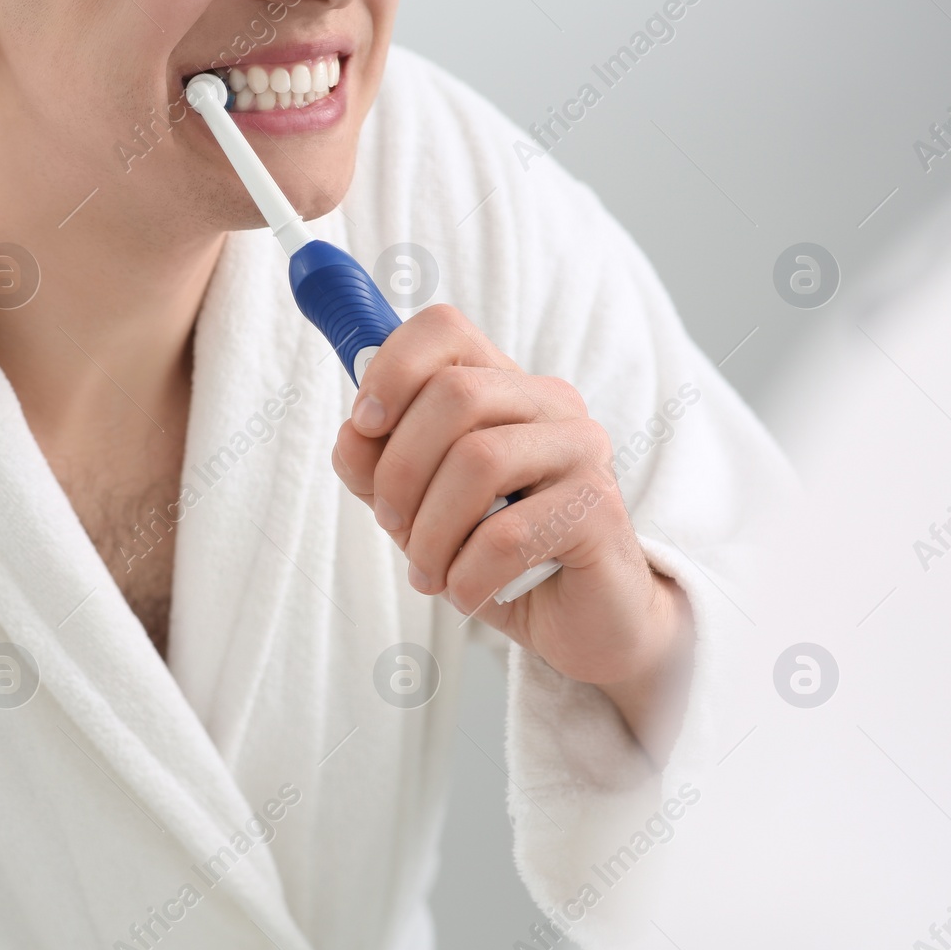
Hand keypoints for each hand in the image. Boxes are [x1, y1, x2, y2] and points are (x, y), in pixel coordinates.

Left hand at [331, 305, 692, 755]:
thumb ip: (377, 468)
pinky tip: (466, 591)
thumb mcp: (418, 509)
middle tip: (392, 524)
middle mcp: (549, 402)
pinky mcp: (599, 508)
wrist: (579, 620)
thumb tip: (351, 436)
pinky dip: (467, 575)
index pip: (445, 329)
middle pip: (453, 393)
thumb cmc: (496, 554)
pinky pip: (508, 534)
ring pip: (478, 460)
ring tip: (429, 571)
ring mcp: (581, 449)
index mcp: (502, 385)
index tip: (364, 424)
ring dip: (431, 533)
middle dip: (400, 470)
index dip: (392, 368)